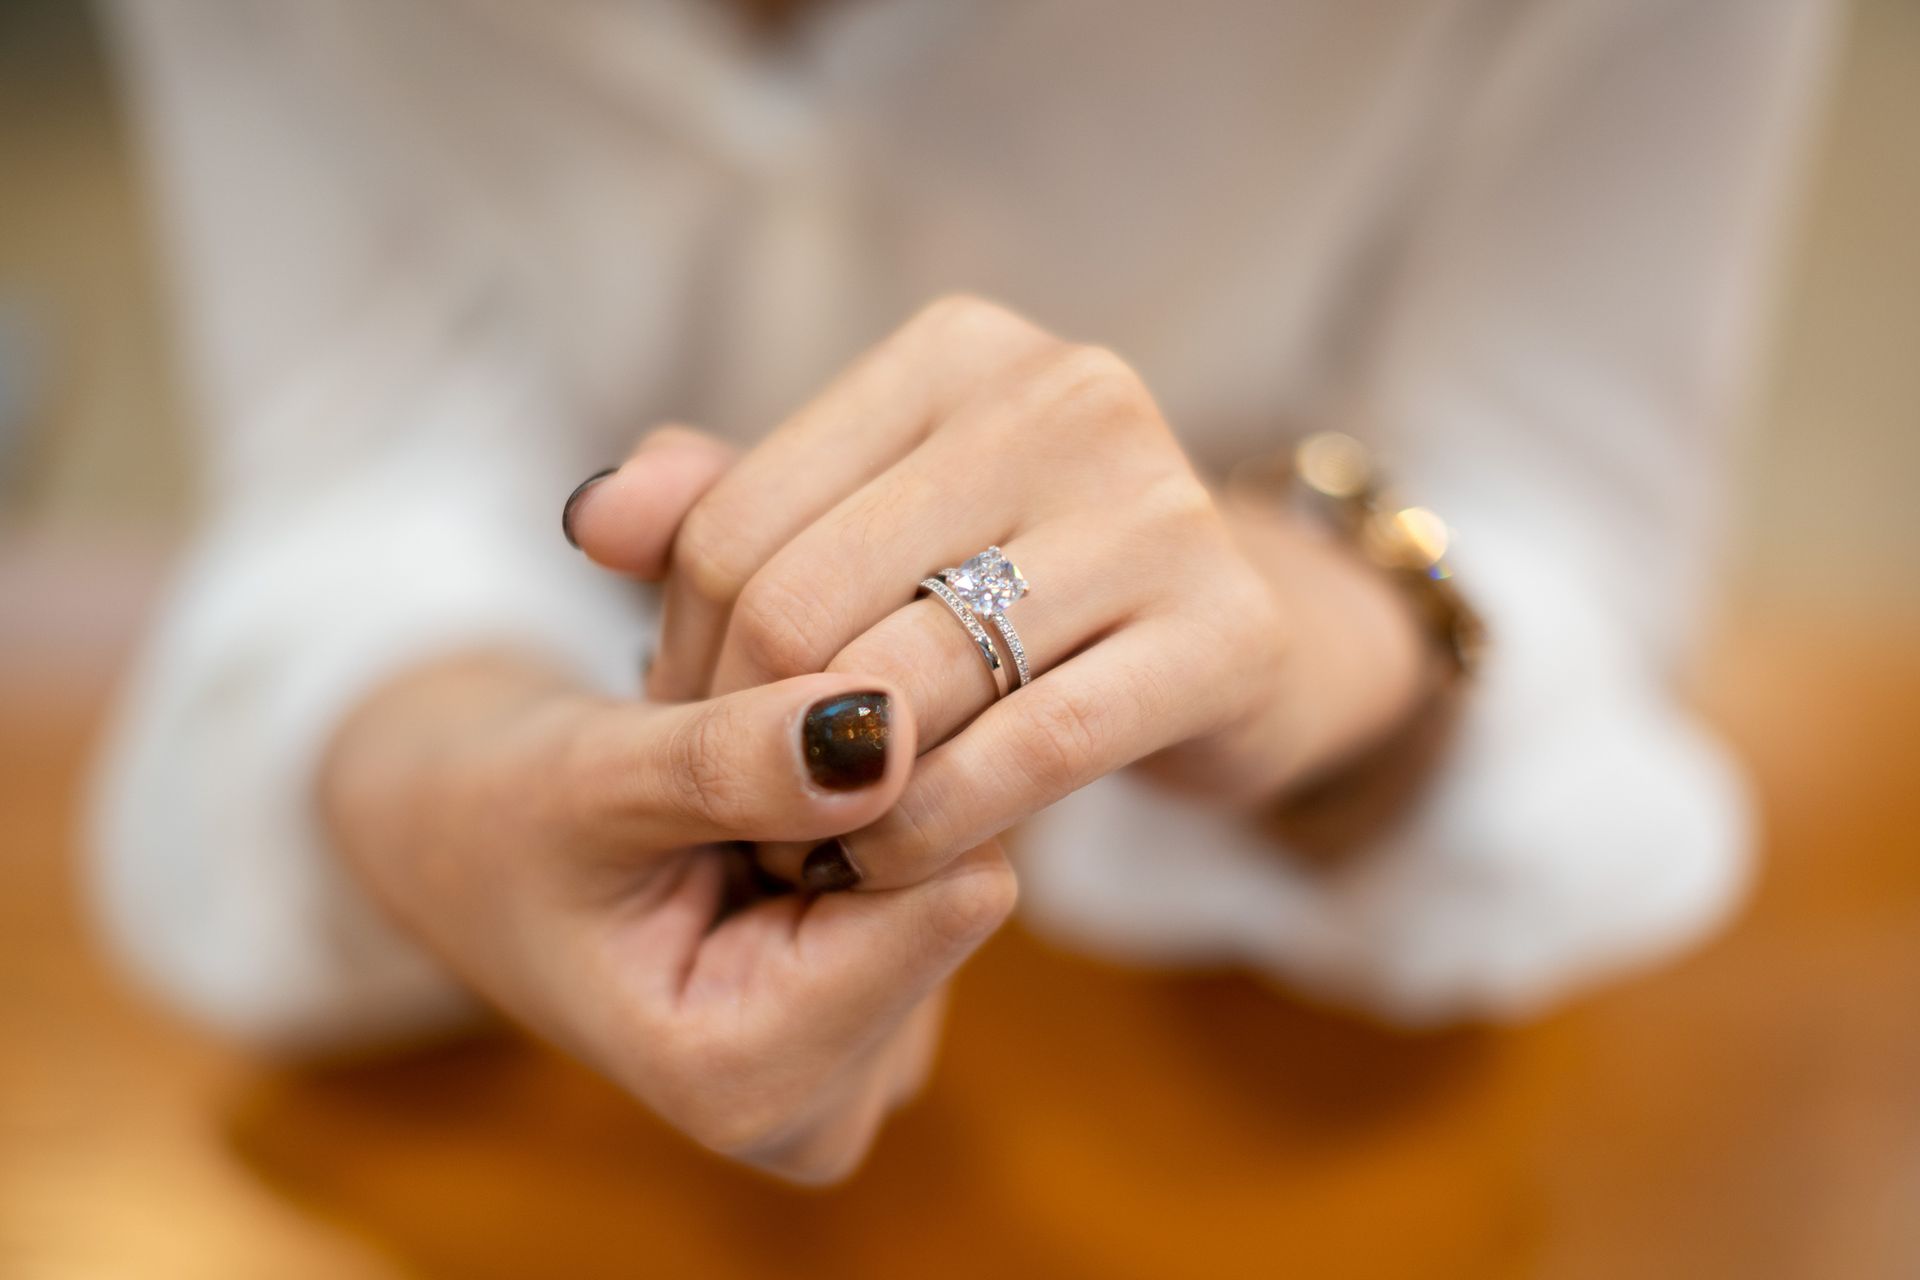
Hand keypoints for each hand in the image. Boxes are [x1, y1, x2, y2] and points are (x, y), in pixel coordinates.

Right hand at [320, 650, 1015, 1183]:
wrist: (474, 843)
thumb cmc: (503, 818)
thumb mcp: (588, 776)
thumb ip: (729, 764)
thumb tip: (883, 725)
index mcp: (750, 1081)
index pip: (953, 891)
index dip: (885, 774)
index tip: (767, 729)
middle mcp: (832, 1104)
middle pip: (965, 880)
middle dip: (872, 793)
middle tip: (735, 765)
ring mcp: (868, 1064)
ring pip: (964, 861)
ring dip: (869, 797)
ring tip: (735, 800)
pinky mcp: (891, 1011)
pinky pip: (949, 868)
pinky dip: (872, 815)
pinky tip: (772, 818)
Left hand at [569, 296, 1432, 890]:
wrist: (1231, 647)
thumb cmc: (1018, 586)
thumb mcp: (865, 529)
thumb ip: (724, 512)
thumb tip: (588, 517)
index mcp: (956, 350)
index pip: (733, 521)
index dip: (684, 661)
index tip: (693, 738)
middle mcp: (1063, 396)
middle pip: (803, 601)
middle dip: (748, 737)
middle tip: (742, 815)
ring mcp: (1159, 505)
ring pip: (909, 681)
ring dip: (834, 801)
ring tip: (808, 850)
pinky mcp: (1228, 630)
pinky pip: (1030, 750)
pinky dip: (936, 828)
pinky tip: (895, 861)